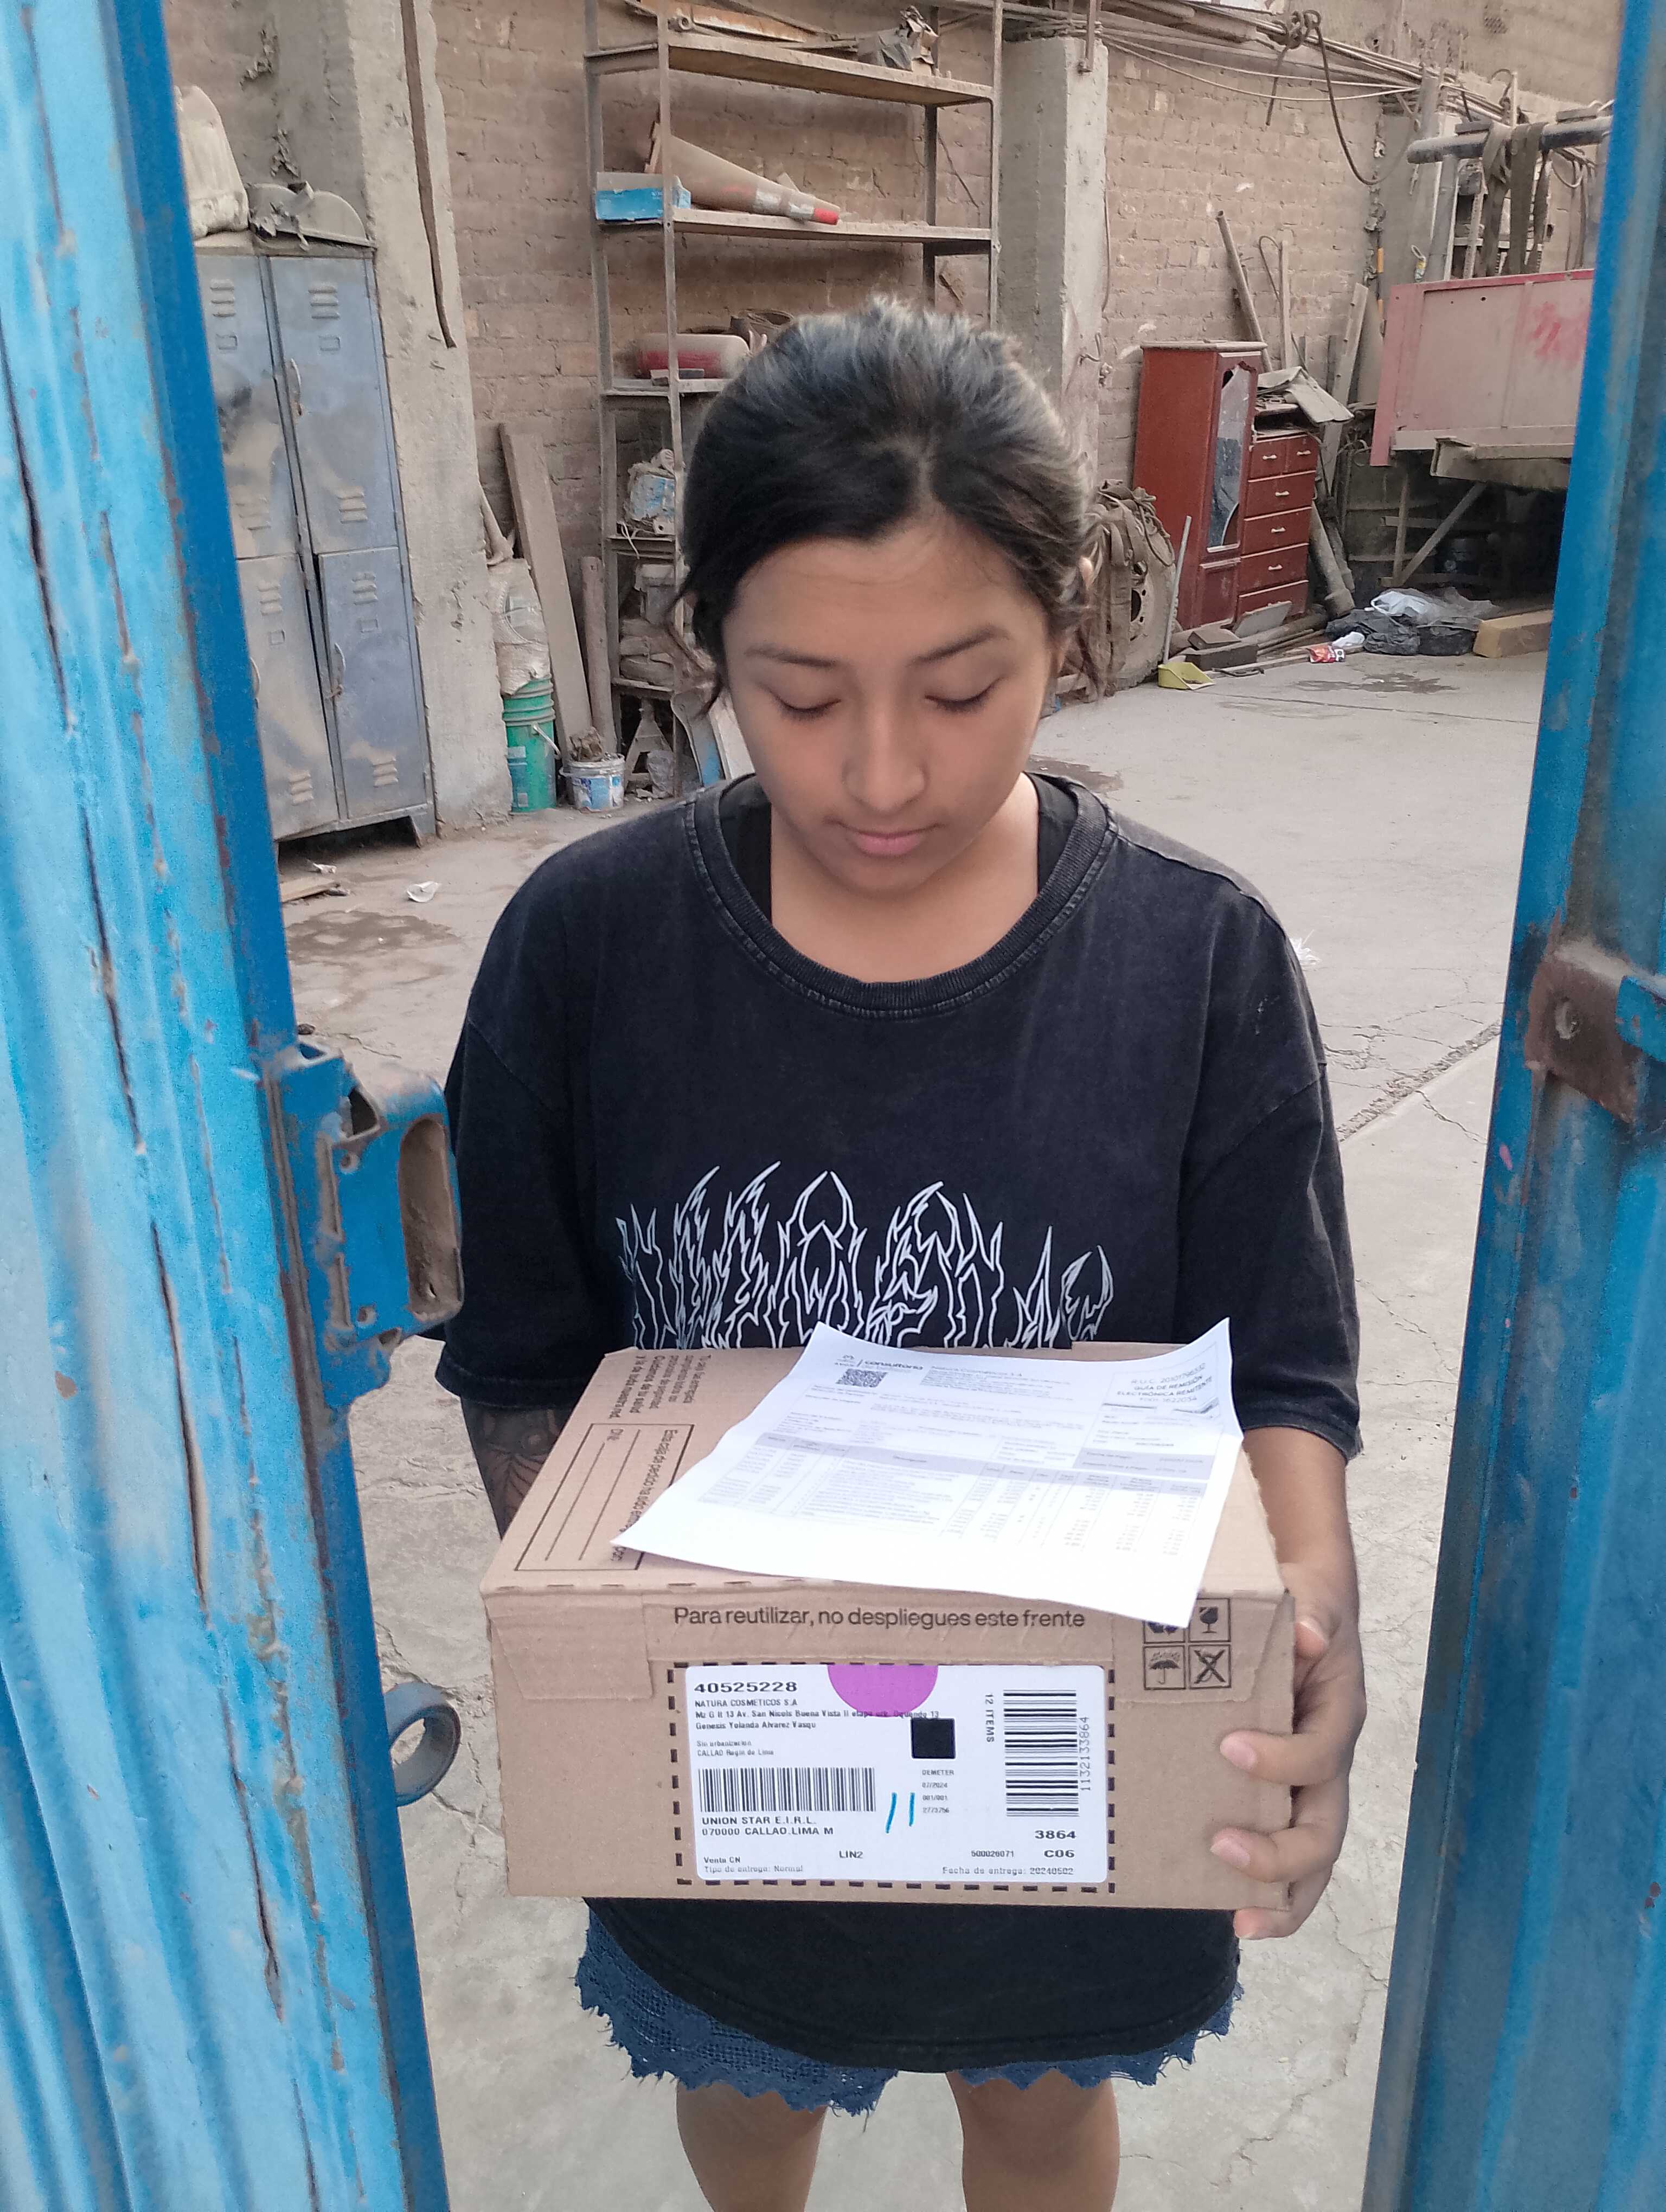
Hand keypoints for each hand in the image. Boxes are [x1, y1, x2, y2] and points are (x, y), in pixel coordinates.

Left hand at [1209, 1554, 1365, 1939]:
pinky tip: (1227, 1909)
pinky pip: (1283, 1855)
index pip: (1322, 1752)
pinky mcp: (1278, 1798)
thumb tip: (1308, 1631)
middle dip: (1280, 1854)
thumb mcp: (1310, 1598)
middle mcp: (1327, 1762)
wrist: (1303, 1609)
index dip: (1283, 1759)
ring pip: (1311, 1860)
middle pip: (1325, 1830)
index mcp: (1336, 1714)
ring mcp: (1307, 1789)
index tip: (1231, 1746)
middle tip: (1223, 1847)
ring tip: (1242, 1921)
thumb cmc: (1302, 1609)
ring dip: (1280, 1897)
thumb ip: (1312, 1611)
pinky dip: (1266, 1893)